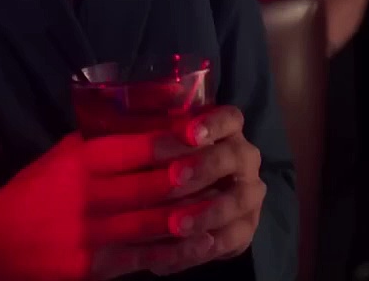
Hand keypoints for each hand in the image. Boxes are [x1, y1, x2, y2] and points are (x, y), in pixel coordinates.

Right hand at [0, 106, 260, 280]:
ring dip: (192, 214)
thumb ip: (100, 145)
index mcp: (78, 162)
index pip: (132, 147)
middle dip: (192, 176)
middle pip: (150, 184)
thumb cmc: (32, 193)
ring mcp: (89, 233)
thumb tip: (149, 125)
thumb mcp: (59, 158)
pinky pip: (142, 258)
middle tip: (225, 167)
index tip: (201, 132)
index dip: (170, 141)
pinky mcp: (92, 266)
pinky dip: (174, 251)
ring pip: (152, 222)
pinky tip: (200, 244)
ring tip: (223, 205)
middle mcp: (85, 195)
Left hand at [153, 106, 267, 270]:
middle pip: (235, 157)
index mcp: (225, 133)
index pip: (230, 118)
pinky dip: (204, 247)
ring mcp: (248, 195)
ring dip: (206, 212)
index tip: (189, 132)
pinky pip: (230, 239)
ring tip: (176, 224)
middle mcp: (243, 160)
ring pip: (237, 201)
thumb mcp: (156, 148)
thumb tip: (120, 117)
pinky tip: (180, 250)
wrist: (185, 210)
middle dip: (205, 165)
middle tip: (174, 176)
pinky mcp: (245, 229)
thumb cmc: (165, 166)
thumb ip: (150, 136)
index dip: (213, 123)